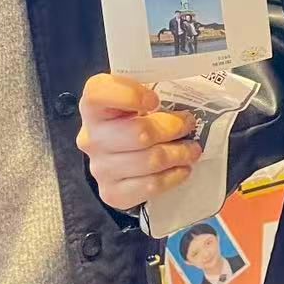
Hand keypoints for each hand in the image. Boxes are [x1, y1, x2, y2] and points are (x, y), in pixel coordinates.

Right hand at [78, 74, 202, 210]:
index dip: (129, 95)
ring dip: (178, 154)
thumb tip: (184, 96)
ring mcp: (99, 168)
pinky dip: (172, 177)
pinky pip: (149, 186)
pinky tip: (182, 169)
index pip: (98, 94)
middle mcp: (91, 137)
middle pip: (138, 133)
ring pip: (149, 161)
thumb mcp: (133, 97)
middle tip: (189, 124)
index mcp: (92, 106)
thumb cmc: (129, 118)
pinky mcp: (111, 193)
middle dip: (172, 128)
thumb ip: (147, 89)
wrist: (115, 155)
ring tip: (192, 149)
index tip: (155, 99)